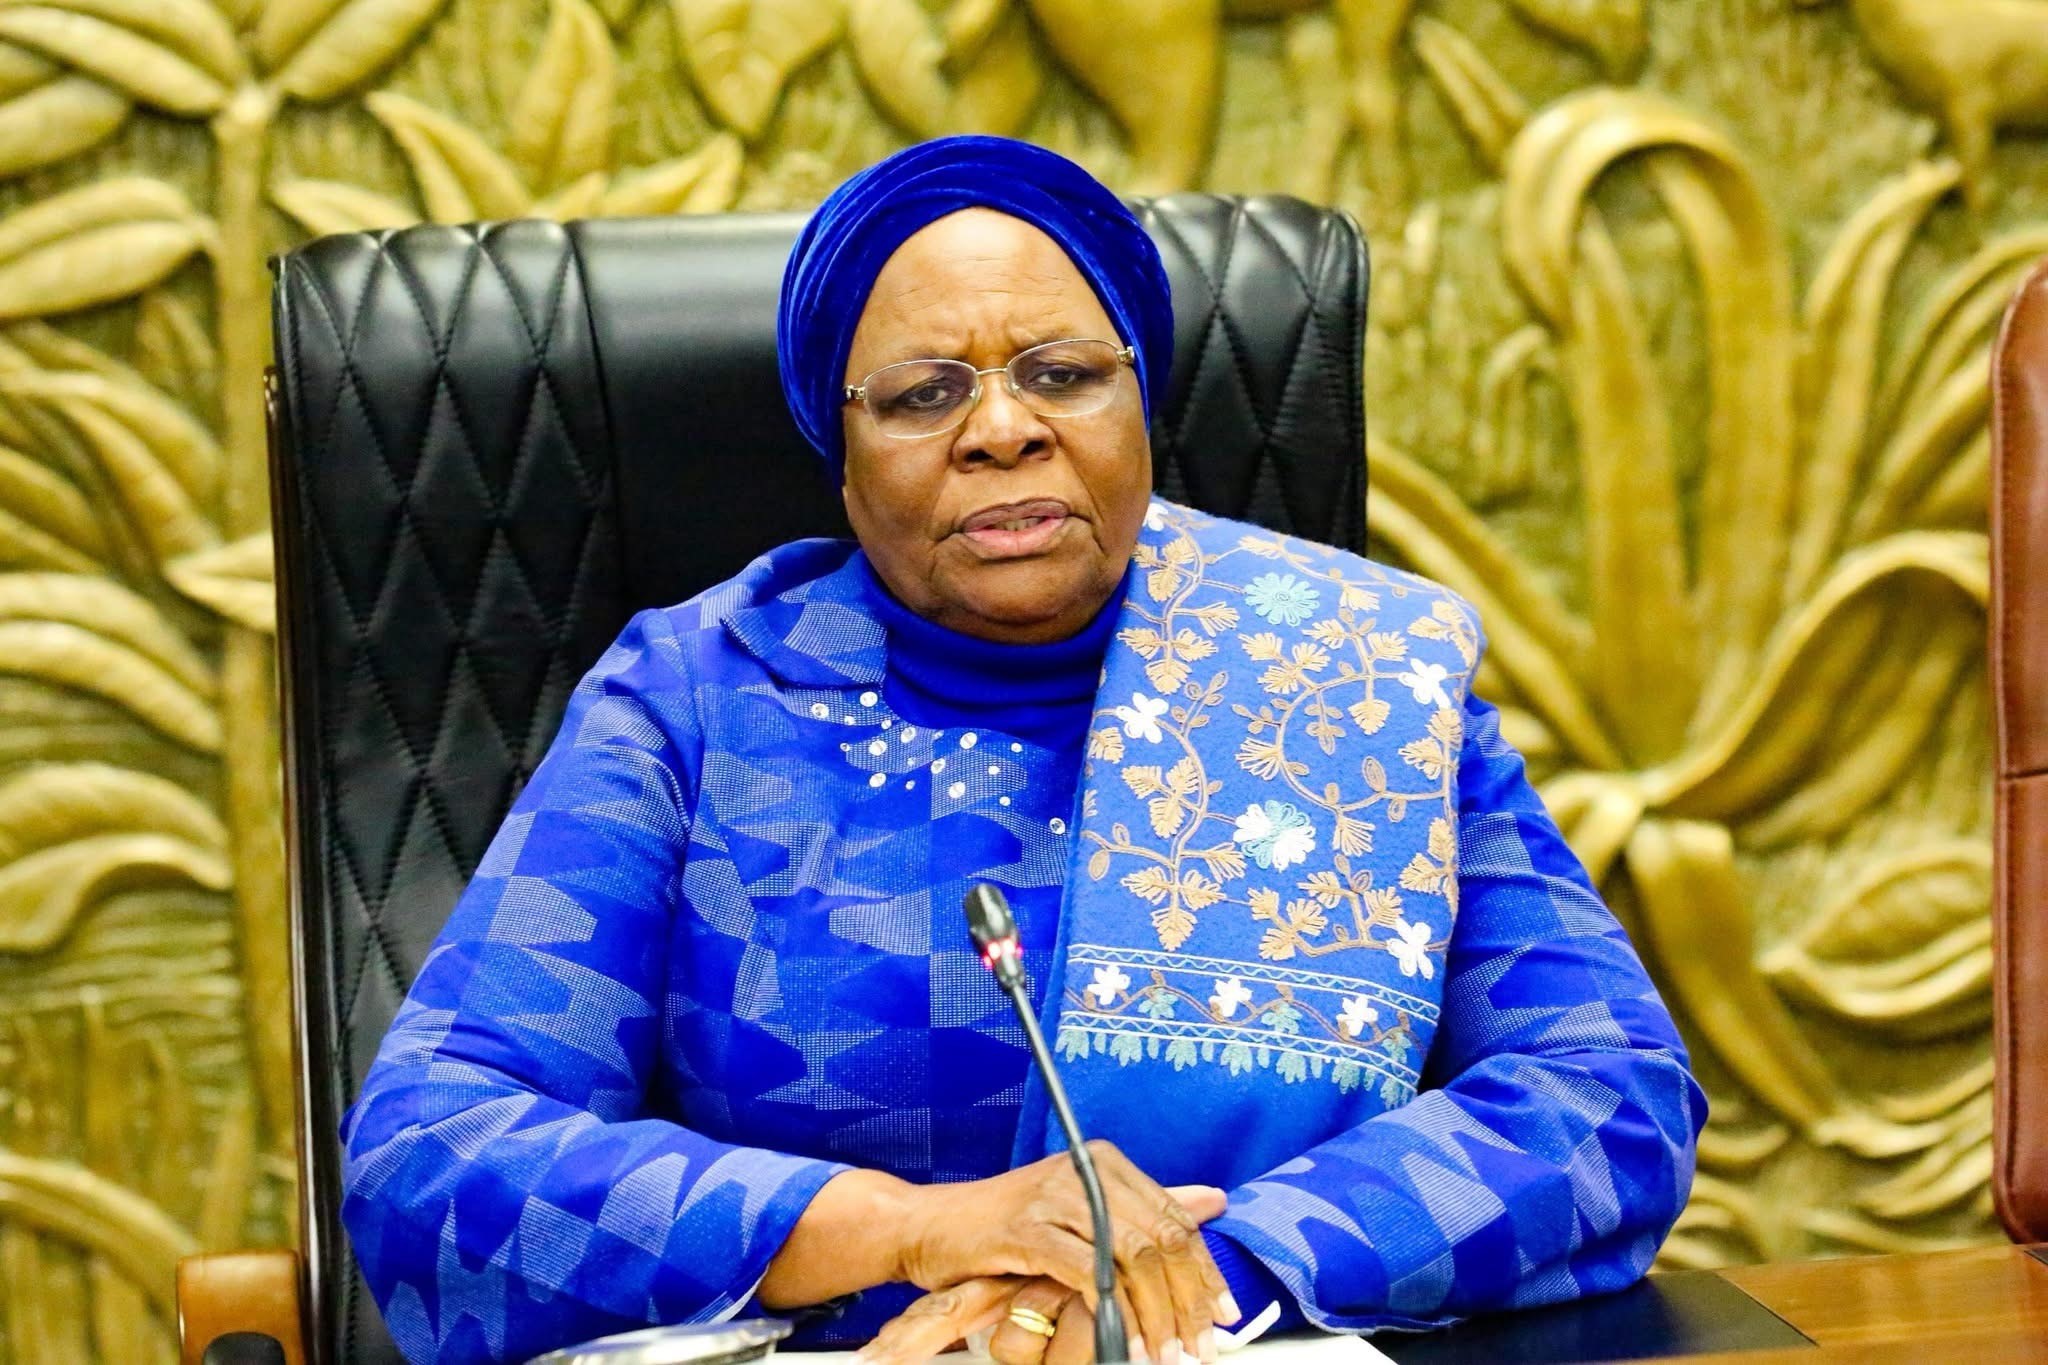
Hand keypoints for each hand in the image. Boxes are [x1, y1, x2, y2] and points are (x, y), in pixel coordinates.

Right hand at [892, 1151, 1236, 1363]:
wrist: (930, 1227)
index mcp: (1104, 1163)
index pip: (1176, 1217)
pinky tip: (1121, 1337)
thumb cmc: (1005, 1228)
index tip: (1222, 1312)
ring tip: (1163, 1351)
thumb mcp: (1081, 1215)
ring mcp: (1054, 1195)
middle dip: (1187, 1298)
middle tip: (1198, 1343)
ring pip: (1132, 1255)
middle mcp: (1084, 1169)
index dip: (1205, 1270)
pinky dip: (1112, 1310)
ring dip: (1155, 1312)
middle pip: (1162, 1236)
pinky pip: (1087, 1271)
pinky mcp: (1026, 1228)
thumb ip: (1143, 1211)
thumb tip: (1212, 1201)